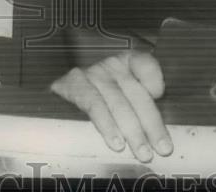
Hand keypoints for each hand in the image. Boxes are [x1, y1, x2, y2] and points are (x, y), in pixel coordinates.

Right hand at [50, 50, 171, 162]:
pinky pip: (94, 105)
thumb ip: (142, 105)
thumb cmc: (101, 100)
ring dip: (132, 131)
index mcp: (128, 62)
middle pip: (136, 93)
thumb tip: (159, 134)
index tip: (160, 95)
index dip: (154, 79)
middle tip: (163, 149)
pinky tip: (116, 143)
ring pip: (118, 103)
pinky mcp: (74, 85)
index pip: (146, 64)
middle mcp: (112, 65)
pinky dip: (107, 125)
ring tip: (143, 152)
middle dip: (151, 124)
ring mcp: (92, 73)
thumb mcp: (123, 96)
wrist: (52, 97)